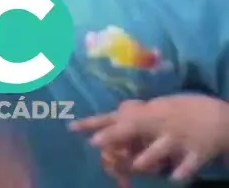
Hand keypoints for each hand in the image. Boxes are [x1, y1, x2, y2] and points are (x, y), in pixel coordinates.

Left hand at [74, 95, 228, 182]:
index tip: (72, 128)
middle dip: (114, 135)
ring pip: (160, 149)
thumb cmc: (186, 111)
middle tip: (95, 143)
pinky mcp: (197, 153)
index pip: (115, 117)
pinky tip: (176, 178)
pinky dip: (183, 172)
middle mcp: (160, 125)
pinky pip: (189, 165)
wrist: (221, 117)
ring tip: (137, 166)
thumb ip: (139, 112)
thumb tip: (118, 109)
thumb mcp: (160, 107)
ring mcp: (178, 139)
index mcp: (149, 114)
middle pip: (132, 129)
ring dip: (148, 158)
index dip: (94, 123)